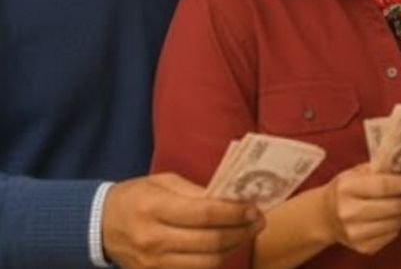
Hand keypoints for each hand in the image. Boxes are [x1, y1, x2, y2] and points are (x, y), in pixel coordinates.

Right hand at [102, 172, 262, 268]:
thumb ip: (198, 192)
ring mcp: (153, 263)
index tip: (254, 207)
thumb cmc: (136, 197)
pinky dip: (214, 261)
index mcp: (155, 208)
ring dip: (233, 248)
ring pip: (207, 263)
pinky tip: (224, 247)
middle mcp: (153, 239)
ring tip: (245, 233)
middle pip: (211, 241)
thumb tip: (234, 199)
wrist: (99, 225)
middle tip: (258, 221)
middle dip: (242, 231)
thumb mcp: (164, 183)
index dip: (235, 212)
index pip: (205, 214)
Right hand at [321, 164, 400, 254]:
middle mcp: (349, 212)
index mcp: (347, 188)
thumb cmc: (345, 189)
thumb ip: (381, 167)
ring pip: (396, 223)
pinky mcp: (362, 247)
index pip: (385, 186)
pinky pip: (392, 235)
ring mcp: (355, 232)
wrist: (324, 216)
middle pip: (394, 207)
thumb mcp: (357, 172)